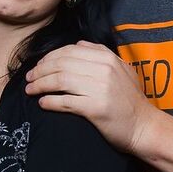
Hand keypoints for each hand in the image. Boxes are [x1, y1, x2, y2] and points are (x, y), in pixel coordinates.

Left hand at [25, 41, 157, 154]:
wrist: (144, 126)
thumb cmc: (130, 100)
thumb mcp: (121, 70)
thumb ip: (100, 54)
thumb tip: (78, 45)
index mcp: (107, 58)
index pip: (69, 51)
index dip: (49, 58)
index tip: (38, 66)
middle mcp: (104, 70)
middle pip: (61, 64)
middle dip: (40, 71)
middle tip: (29, 79)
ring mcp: (100, 88)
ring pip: (60, 81)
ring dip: (40, 85)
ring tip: (30, 91)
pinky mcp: (95, 108)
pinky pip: (65, 102)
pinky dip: (49, 102)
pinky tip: (42, 103)